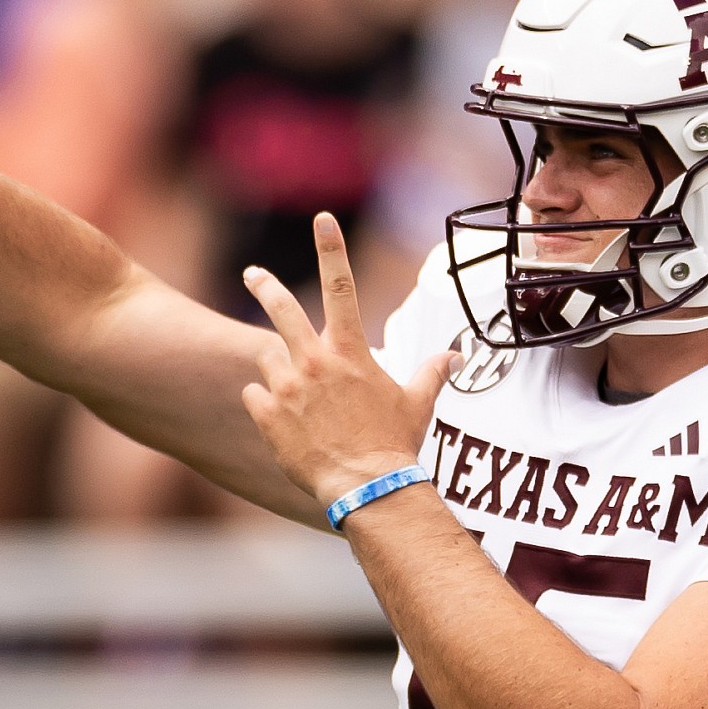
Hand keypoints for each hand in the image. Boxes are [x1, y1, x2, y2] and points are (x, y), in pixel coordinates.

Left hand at [240, 214, 453, 509]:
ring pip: (268, 358)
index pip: (342, 285)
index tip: (322, 219)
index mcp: (350, 352)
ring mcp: (287, 387)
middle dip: (264, 284)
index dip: (331, 247)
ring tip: (298, 397)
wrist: (368, 489)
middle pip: (281, 308)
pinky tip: (284, 422)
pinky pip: (254, 394)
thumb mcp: (417, 404)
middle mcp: (314, 361)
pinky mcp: (266, 414)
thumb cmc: (395, 444)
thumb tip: (455, 356)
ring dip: (278, 368)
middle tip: (252, 273)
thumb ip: (430, 373)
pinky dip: (264, 403)